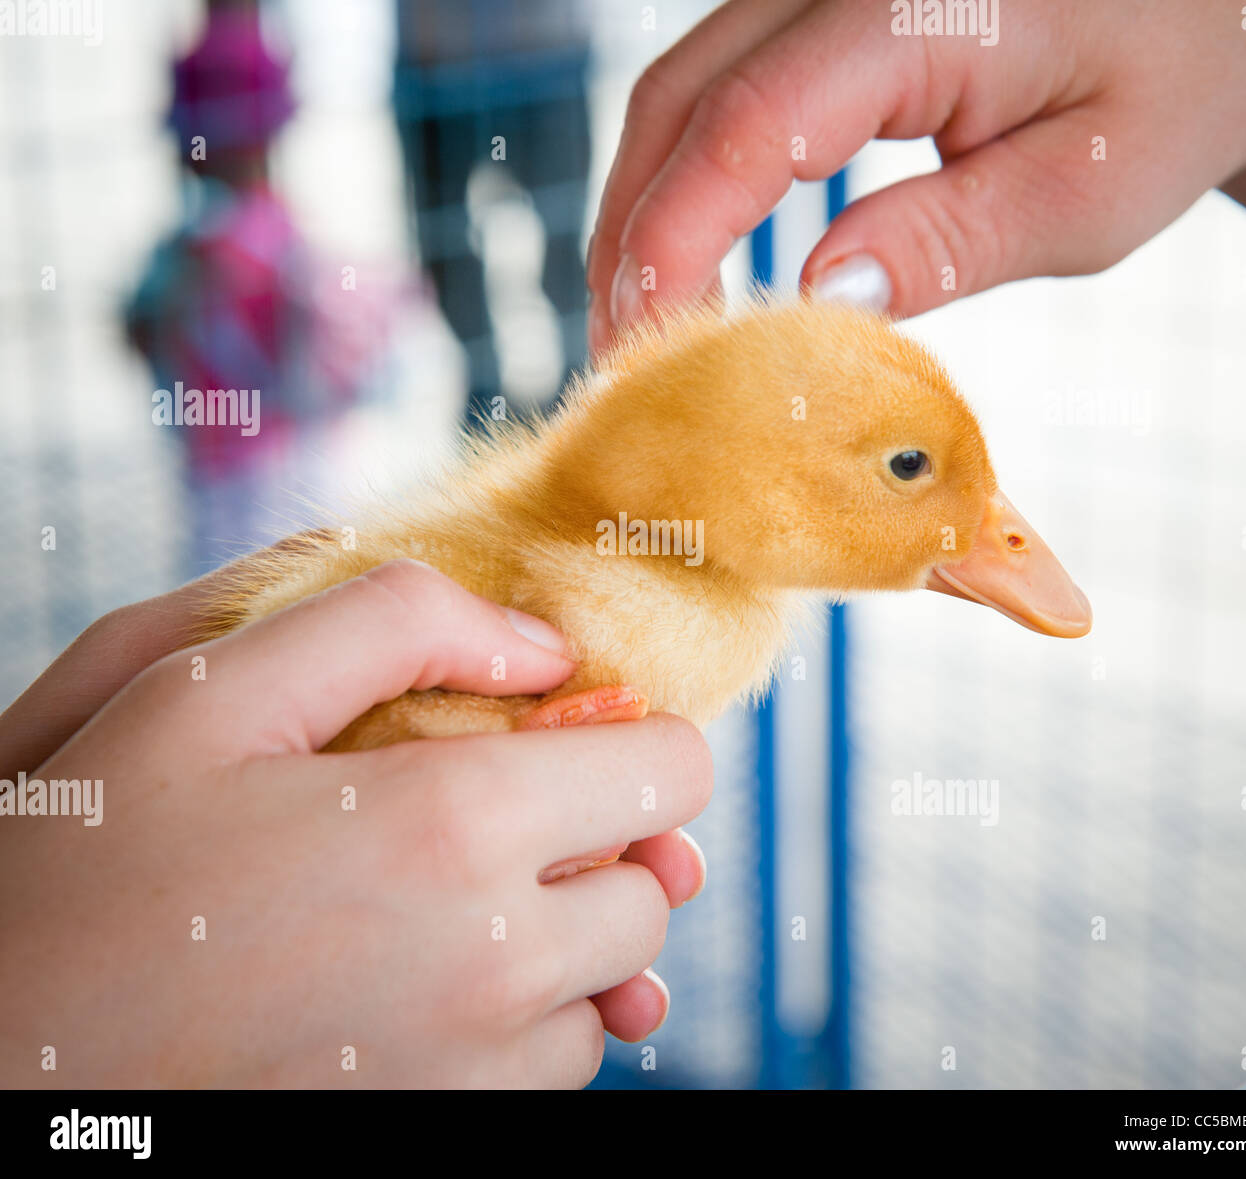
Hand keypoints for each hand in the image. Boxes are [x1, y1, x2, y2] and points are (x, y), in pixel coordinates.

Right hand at [0, 560, 710, 1086]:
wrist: (3, 1066)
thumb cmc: (89, 867)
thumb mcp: (208, 688)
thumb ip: (396, 623)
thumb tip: (545, 647)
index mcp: (458, 828)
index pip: (673, 773)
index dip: (634, 736)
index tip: (568, 731)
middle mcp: (496, 967)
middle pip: (652, 886)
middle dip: (598, 835)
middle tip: (499, 808)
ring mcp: (475, 1073)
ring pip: (609, 982)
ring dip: (561, 929)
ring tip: (447, 894)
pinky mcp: (444, 1133)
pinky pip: (551, 1064)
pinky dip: (522, 1014)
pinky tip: (426, 975)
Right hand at [586, 0, 1245, 350]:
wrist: (1215, 0)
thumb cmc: (1172, 82)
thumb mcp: (1087, 188)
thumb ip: (951, 239)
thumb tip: (820, 296)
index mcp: (922, 3)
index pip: (750, 127)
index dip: (675, 242)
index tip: (643, 347)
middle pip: (680, 100)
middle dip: (633, 239)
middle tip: (623, 358)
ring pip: (680, 90)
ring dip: (643, 210)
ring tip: (640, 321)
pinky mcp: (820, 8)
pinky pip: (716, 85)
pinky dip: (682, 176)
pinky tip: (683, 250)